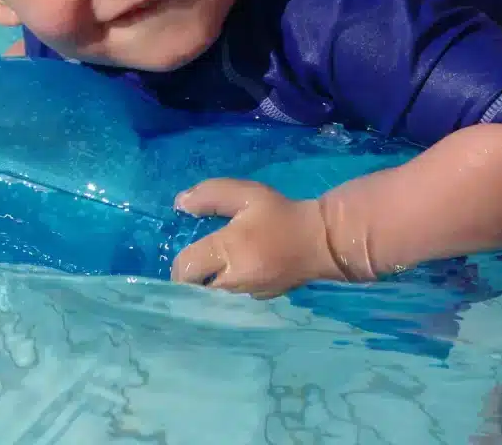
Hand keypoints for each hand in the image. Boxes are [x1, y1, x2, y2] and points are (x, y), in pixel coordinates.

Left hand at [169, 179, 343, 298]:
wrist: (320, 242)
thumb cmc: (282, 216)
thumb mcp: (247, 195)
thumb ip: (210, 196)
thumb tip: (180, 204)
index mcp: (228, 250)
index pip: (185, 268)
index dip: (180, 263)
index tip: (187, 255)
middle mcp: (233, 280)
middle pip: (192, 293)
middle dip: (189, 283)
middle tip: (194, 270)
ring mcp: (245, 297)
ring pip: (208, 304)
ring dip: (204, 293)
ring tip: (209, 278)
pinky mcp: (256, 305)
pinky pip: (227, 306)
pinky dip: (223, 299)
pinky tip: (230, 285)